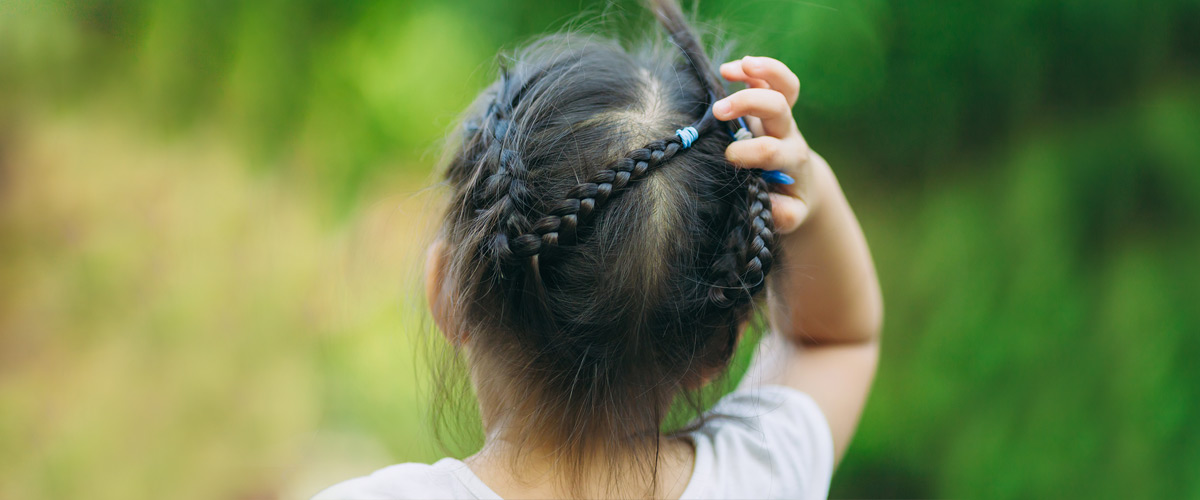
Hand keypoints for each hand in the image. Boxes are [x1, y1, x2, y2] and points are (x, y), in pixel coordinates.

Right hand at [714, 56, 823, 234]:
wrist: (803, 184)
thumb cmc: (788, 201)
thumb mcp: (789, 215)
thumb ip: (782, 214)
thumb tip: (767, 202)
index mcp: (791, 160)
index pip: (771, 149)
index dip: (748, 152)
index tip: (728, 159)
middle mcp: (788, 133)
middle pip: (778, 107)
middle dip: (748, 103)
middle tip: (718, 111)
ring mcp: (783, 117)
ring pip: (783, 86)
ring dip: (760, 72)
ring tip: (730, 69)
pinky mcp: (775, 104)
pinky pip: (771, 79)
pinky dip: (752, 69)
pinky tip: (729, 69)